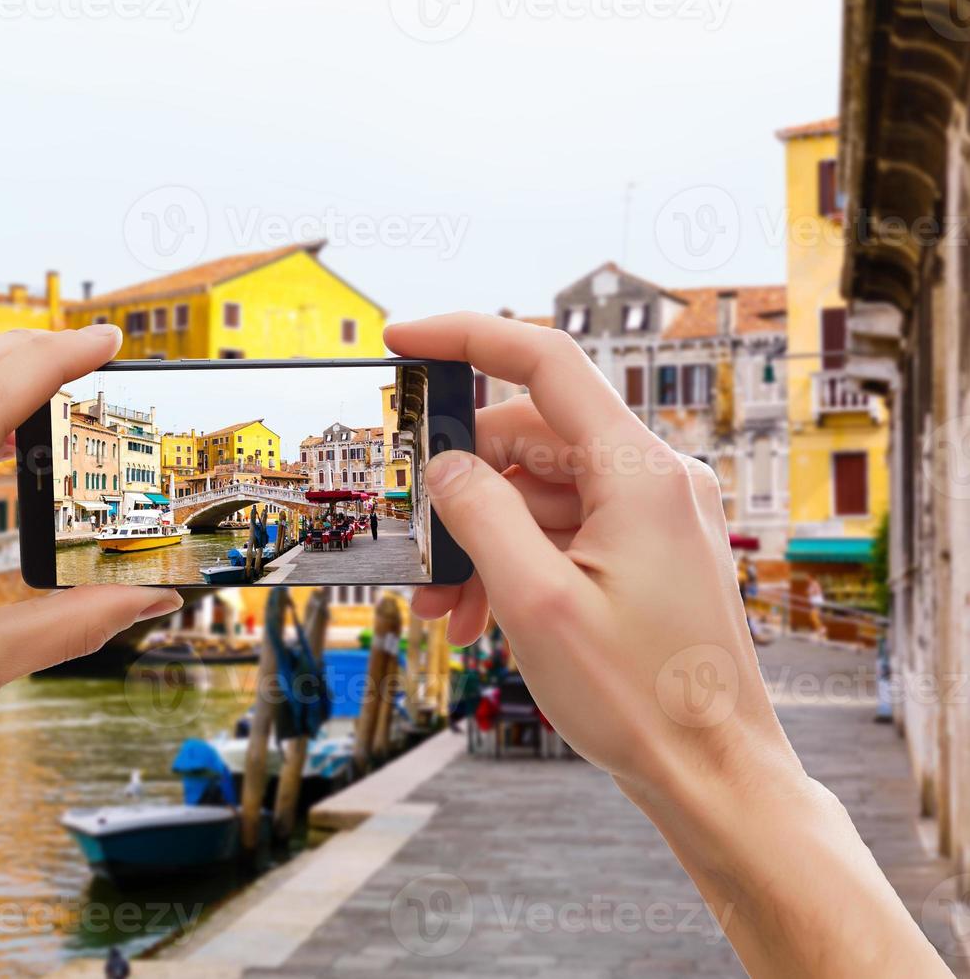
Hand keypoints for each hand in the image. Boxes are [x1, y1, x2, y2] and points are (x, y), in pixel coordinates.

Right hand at [389, 312, 786, 797]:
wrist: (712, 776)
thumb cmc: (641, 698)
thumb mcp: (535, 602)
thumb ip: (480, 515)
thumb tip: (444, 466)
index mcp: (640, 473)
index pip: (545, 364)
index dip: (466, 338)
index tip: (402, 341)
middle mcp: (655, 481)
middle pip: (529, 439)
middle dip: (459, 487)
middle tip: (410, 539)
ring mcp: (654, 518)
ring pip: (539, 493)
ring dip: (480, 538)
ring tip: (439, 607)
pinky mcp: (647, 554)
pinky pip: (563, 531)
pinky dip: (514, 561)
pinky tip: (476, 616)